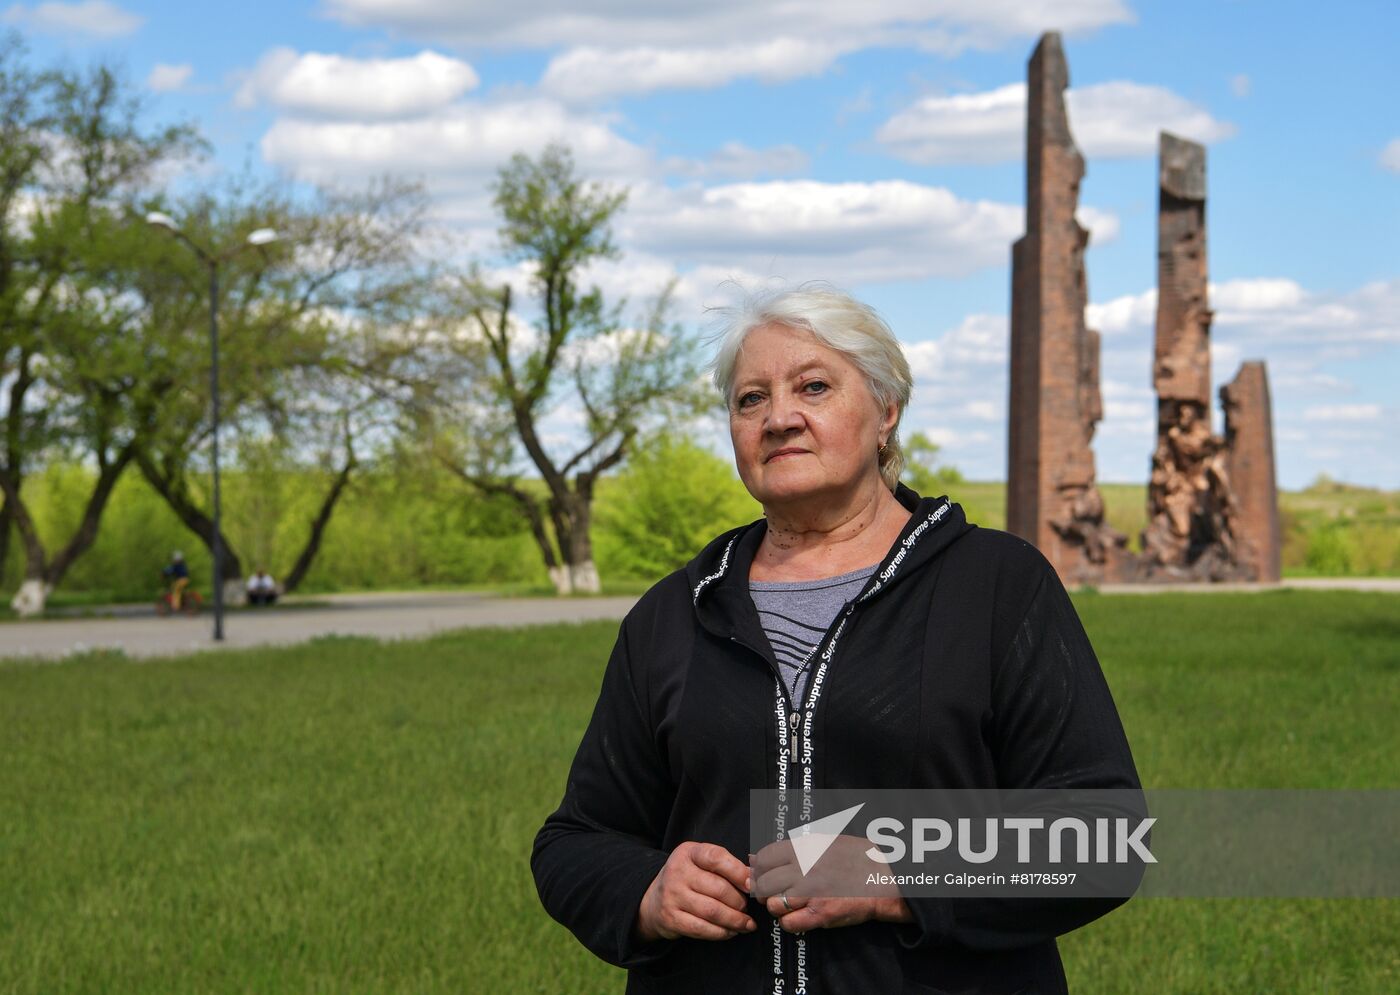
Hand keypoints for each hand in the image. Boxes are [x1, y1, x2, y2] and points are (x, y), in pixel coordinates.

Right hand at [635, 842, 756, 941]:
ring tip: (746, 923)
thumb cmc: (688, 878)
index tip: (752, 885)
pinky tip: (731, 931)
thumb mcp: (701, 861)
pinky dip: (721, 932)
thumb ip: (726, 864)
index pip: (717, 858)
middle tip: (747, 908)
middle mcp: (678, 872)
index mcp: (689, 852)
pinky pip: (702, 928)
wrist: (654, 899)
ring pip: (712, 911)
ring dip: (735, 920)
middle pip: (718, 889)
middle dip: (739, 902)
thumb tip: (756, 875)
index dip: (738, 872)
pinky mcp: (671, 918)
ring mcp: (672, 896)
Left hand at [752, 835, 913, 932]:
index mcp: (805, 847)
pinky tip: (799, 918)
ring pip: (773, 904)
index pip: (764, 857)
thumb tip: (756, 856)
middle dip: (765, 891)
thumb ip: (792, 848)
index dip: (759, 870)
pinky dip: (789, 923)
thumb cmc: (856, 858)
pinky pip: (789, 923)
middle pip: (765, 883)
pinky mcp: (821, 913)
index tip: (762, 876)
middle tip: (774, 895)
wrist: (885, 879)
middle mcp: (805, 867)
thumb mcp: (825, 841)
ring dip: (777, 908)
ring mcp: (812, 891)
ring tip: (789, 906)